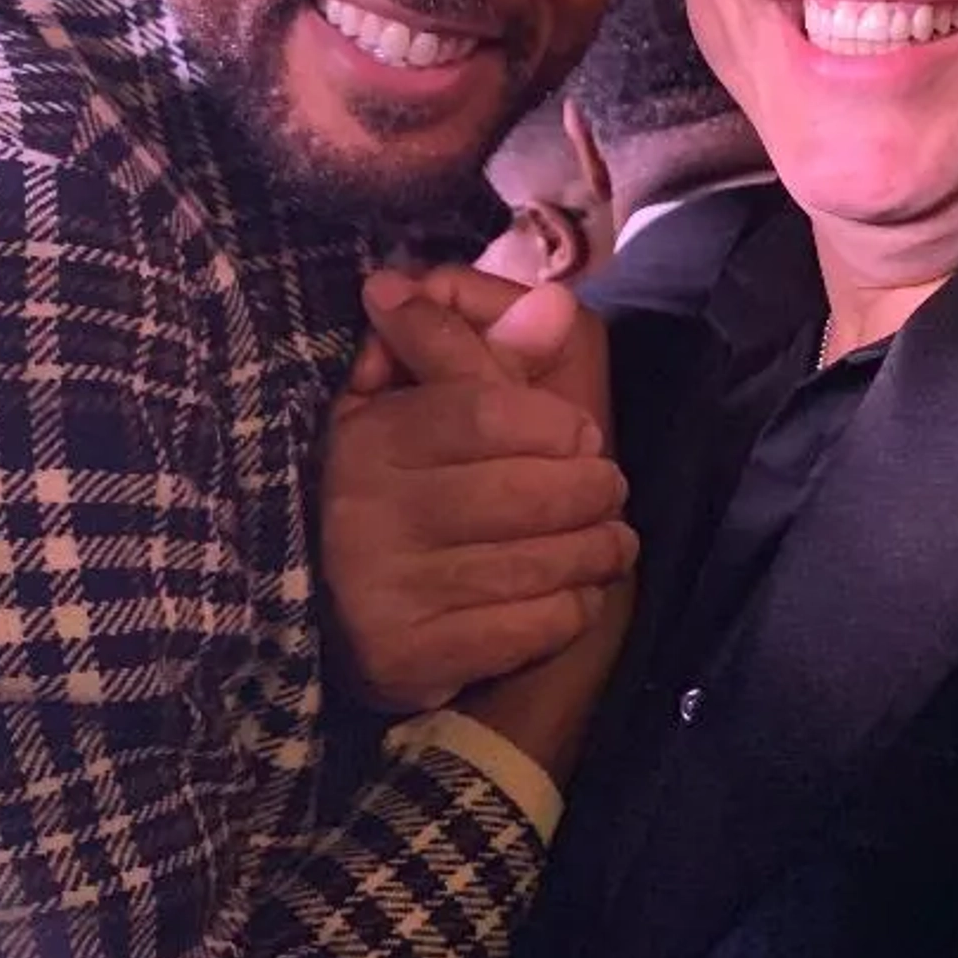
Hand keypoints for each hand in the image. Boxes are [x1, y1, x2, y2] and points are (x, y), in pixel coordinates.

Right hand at [323, 277, 635, 720]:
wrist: (347, 621)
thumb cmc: (410, 489)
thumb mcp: (424, 405)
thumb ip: (489, 349)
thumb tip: (557, 302)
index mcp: (370, 435)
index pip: (488, 411)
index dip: (555, 421)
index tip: (582, 431)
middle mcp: (366, 509)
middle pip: (529, 490)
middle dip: (593, 488)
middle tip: (607, 488)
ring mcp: (385, 588)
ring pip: (540, 560)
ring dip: (597, 548)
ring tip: (610, 539)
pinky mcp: (410, 655)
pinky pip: (530, 625)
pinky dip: (572, 607)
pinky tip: (575, 592)